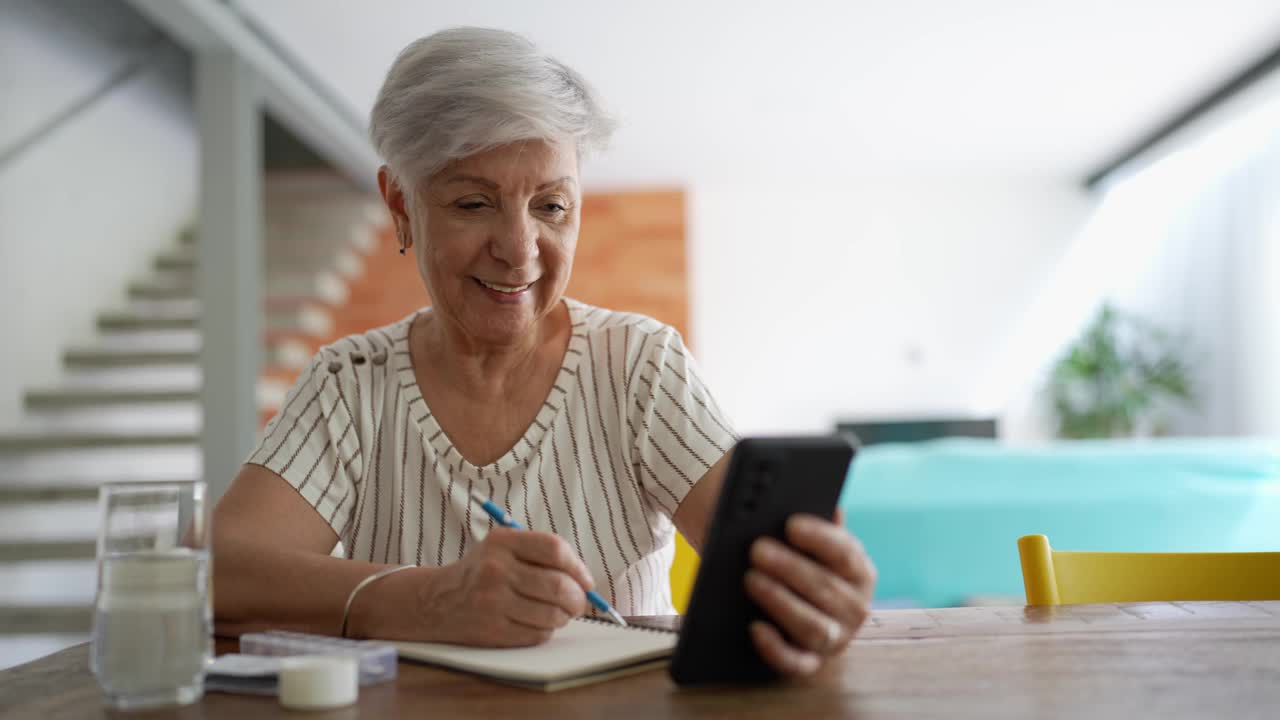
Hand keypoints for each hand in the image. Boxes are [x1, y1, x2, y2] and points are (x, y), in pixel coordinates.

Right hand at [410, 527, 592, 646]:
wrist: (437, 600)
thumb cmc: (482, 571)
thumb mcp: (503, 546)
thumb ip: (541, 553)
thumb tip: (584, 579)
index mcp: (502, 542)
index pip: (555, 549)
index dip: (578, 567)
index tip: (586, 580)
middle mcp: (496, 570)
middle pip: (558, 585)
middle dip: (578, 598)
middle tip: (579, 602)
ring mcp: (493, 602)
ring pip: (552, 614)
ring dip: (564, 617)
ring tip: (559, 613)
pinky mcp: (492, 630)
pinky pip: (537, 634)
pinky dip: (546, 630)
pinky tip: (538, 622)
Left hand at [744, 511, 875, 675]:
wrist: (798, 611)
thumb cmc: (804, 567)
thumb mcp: (814, 546)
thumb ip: (818, 528)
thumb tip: (830, 506)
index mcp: (860, 573)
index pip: (846, 554)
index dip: (819, 538)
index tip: (791, 524)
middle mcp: (855, 609)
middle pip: (825, 588)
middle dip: (790, 568)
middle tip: (757, 550)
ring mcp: (835, 639)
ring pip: (813, 625)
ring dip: (781, 602)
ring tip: (751, 579)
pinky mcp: (810, 663)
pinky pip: (795, 662)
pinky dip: (775, 648)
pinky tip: (755, 628)